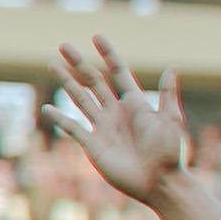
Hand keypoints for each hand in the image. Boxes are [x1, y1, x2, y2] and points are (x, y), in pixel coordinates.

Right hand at [42, 35, 187, 204]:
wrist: (160, 182)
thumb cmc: (169, 153)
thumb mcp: (170, 120)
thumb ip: (167, 94)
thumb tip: (172, 66)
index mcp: (135, 104)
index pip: (118, 72)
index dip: (108, 54)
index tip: (96, 37)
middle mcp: (116, 112)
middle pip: (93, 81)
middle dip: (79, 63)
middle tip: (64, 45)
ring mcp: (103, 127)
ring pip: (80, 99)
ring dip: (66, 82)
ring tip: (52, 64)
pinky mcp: (93, 145)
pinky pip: (73, 128)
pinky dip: (60, 118)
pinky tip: (48, 109)